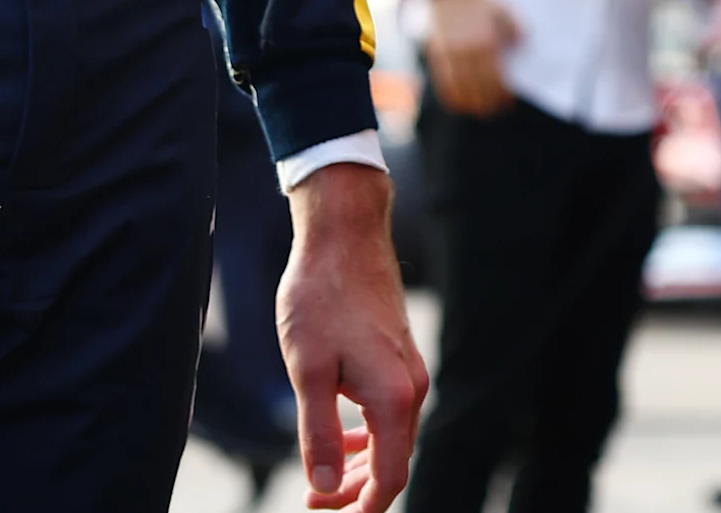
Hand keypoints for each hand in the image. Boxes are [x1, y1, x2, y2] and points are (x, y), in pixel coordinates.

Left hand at [278, 165, 427, 512]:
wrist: (343, 234)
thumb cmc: (320, 297)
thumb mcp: (308, 370)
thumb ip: (318, 432)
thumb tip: (323, 483)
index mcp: (394, 398)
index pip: (389, 477)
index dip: (360, 506)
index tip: (325, 511)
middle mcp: (412, 387)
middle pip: (393, 461)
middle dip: (355, 488)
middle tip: (313, 498)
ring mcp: (409, 369)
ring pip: (391, 437)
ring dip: (359, 462)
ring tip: (322, 475)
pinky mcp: (399, 354)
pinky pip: (389, 411)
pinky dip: (366, 432)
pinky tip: (340, 431)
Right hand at [420, 0, 519, 117]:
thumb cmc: (476, 1)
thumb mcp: (502, 9)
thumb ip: (515, 29)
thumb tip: (520, 47)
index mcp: (487, 42)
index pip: (496, 79)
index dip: (502, 95)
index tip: (507, 103)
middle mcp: (468, 51)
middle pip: (479, 88)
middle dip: (488, 103)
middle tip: (494, 111)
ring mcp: (451, 54)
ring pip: (461, 89)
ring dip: (470, 105)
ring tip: (478, 111)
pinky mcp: (437, 55)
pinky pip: (444, 82)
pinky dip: (451, 97)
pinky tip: (458, 104)